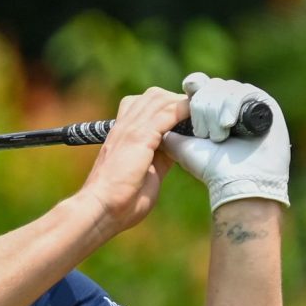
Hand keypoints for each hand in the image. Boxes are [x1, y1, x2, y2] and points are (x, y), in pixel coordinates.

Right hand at [81, 87, 185, 234]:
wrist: (102, 208)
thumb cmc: (121, 200)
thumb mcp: (147, 173)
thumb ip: (160, 157)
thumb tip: (178, 148)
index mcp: (123, 135)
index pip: (145, 106)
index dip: (167, 107)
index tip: (188, 118)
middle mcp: (124, 126)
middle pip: (154, 96)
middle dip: (178, 102)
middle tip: (198, 117)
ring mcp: (130, 129)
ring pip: (161, 99)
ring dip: (184, 104)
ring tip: (202, 116)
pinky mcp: (139, 136)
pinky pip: (168, 112)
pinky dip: (185, 111)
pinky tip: (199, 119)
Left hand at [163, 73, 290, 210]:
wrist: (238, 183)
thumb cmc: (210, 168)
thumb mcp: (180, 146)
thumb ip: (167, 128)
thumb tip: (155, 114)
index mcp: (209, 109)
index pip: (197, 85)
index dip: (192, 88)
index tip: (187, 94)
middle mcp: (228, 103)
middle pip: (209, 85)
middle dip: (202, 107)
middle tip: (203, 134)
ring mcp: (247, 103)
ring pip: (224, 88)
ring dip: (215, 111)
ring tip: (217, 136)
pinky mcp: (265, 104)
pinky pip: (244, 92)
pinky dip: (231, 105)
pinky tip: (228, 123)